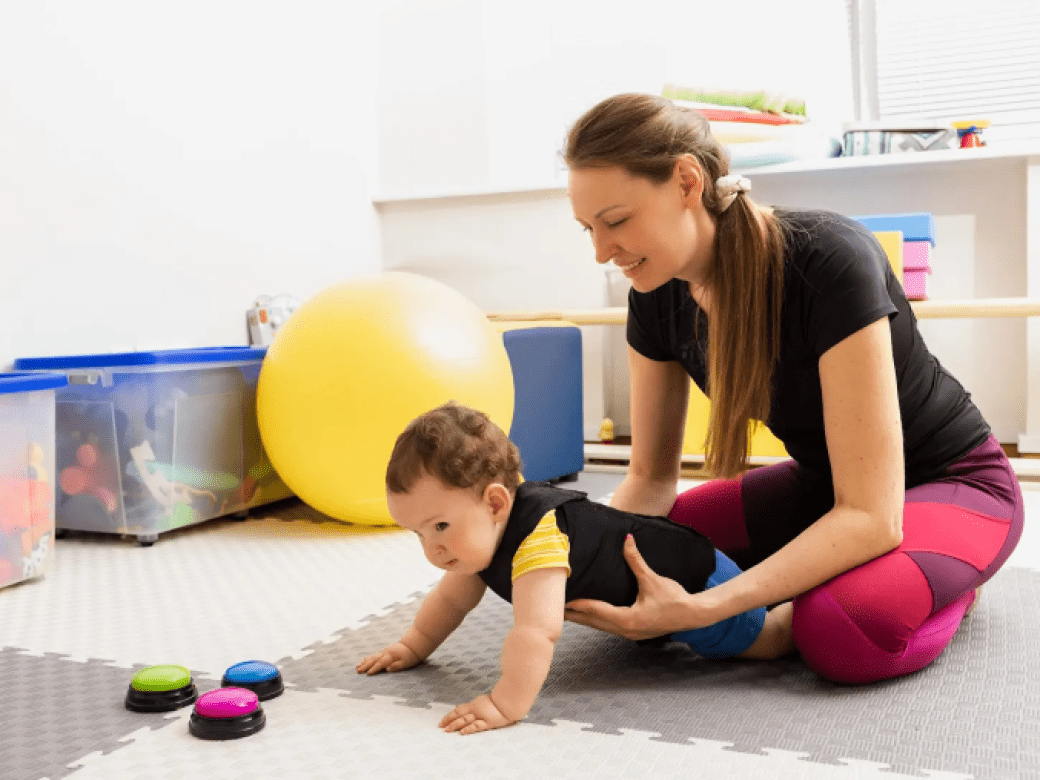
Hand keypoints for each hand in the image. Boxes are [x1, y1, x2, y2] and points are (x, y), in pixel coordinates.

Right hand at [355, 642, 421, 674]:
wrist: (412, 645)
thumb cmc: (410, 656)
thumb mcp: (407, 662)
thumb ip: (397, 666)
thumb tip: (388, 669)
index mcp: (390, 655)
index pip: (381, 663)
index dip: (374, 668)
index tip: (368, 674)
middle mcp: (385, 653)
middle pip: (374, 660)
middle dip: (365, 666)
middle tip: (358, 671)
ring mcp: (384, 652)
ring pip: (372, 657)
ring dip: (365, 662)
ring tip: (357, 668)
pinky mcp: (384, 652)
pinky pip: (374, 656)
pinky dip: (368, 659)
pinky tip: (362, 661)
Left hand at [439, 694, 514, 734]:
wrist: (510, 701)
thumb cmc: (501, 701)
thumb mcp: (487, 701)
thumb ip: (480, 705)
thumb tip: (473, 710)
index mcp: (475, 704)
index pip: (460, 709)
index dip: (451, 714)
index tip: (443, 719)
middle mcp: (476, 709)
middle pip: (459, 714)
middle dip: (449, 719)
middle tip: (440, 725)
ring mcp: (481, 715)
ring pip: (465, 720)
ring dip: (455, 725)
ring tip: (447, 730)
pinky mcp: (488, 722)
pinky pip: (477, 726)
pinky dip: (469, 729)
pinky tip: (462, 732)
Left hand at [564, 534, 718, 639]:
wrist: (694, 614)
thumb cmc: (675, 599)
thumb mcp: (652, 579)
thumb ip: (636, 560)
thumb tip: (627, 540)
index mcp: (628, 619)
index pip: (596, 610)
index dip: (578, 604)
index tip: (562, 600)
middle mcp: (626, 630)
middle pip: (593, 622)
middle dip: (574, 615)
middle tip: (554, 608)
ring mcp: (630, 633)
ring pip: (600, 626)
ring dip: (584, 618)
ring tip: (567, 611)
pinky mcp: (634, 632)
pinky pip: (609, 627)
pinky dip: (596, 620)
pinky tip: (590, 614)